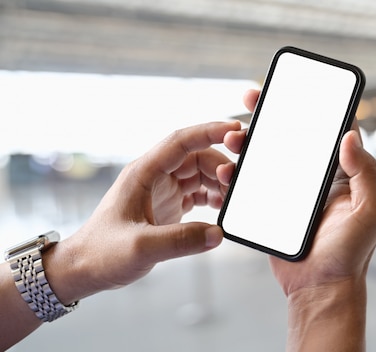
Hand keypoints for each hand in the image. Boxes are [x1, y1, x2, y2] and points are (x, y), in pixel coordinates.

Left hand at [46, 121, 245, 302]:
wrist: (85, 268)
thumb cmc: (102, 253)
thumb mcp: (140, 247)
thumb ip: (180, 241)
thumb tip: (218, 234)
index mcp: (143, 173)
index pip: (181, 142)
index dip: (209, 132)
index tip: (235, 131)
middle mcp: (154, 176)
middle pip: (196, 157)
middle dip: (220, 165)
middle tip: (238, 184)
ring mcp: (161, 190)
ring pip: (199, 173)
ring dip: (218, 182)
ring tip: (232, 200)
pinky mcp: (167, 205)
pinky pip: (197, 191)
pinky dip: (213, 197)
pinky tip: (221, 209)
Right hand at [240, 89, 375, 350]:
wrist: (320, 288)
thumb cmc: (351, 253)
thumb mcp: (370, 211)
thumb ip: (366, 173)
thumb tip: (350, 135)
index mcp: (341, 173)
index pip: (329, 130)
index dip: (314, 106)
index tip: (295, 88)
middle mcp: (315, 177)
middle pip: (292, 136)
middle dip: (271, 114)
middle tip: (253, 97)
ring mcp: (290, 191)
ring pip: (267, 156)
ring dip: (249, 140)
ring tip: (234, 136)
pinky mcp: (270, 206)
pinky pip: (251, 183)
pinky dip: (237, 172)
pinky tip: (227, 168)